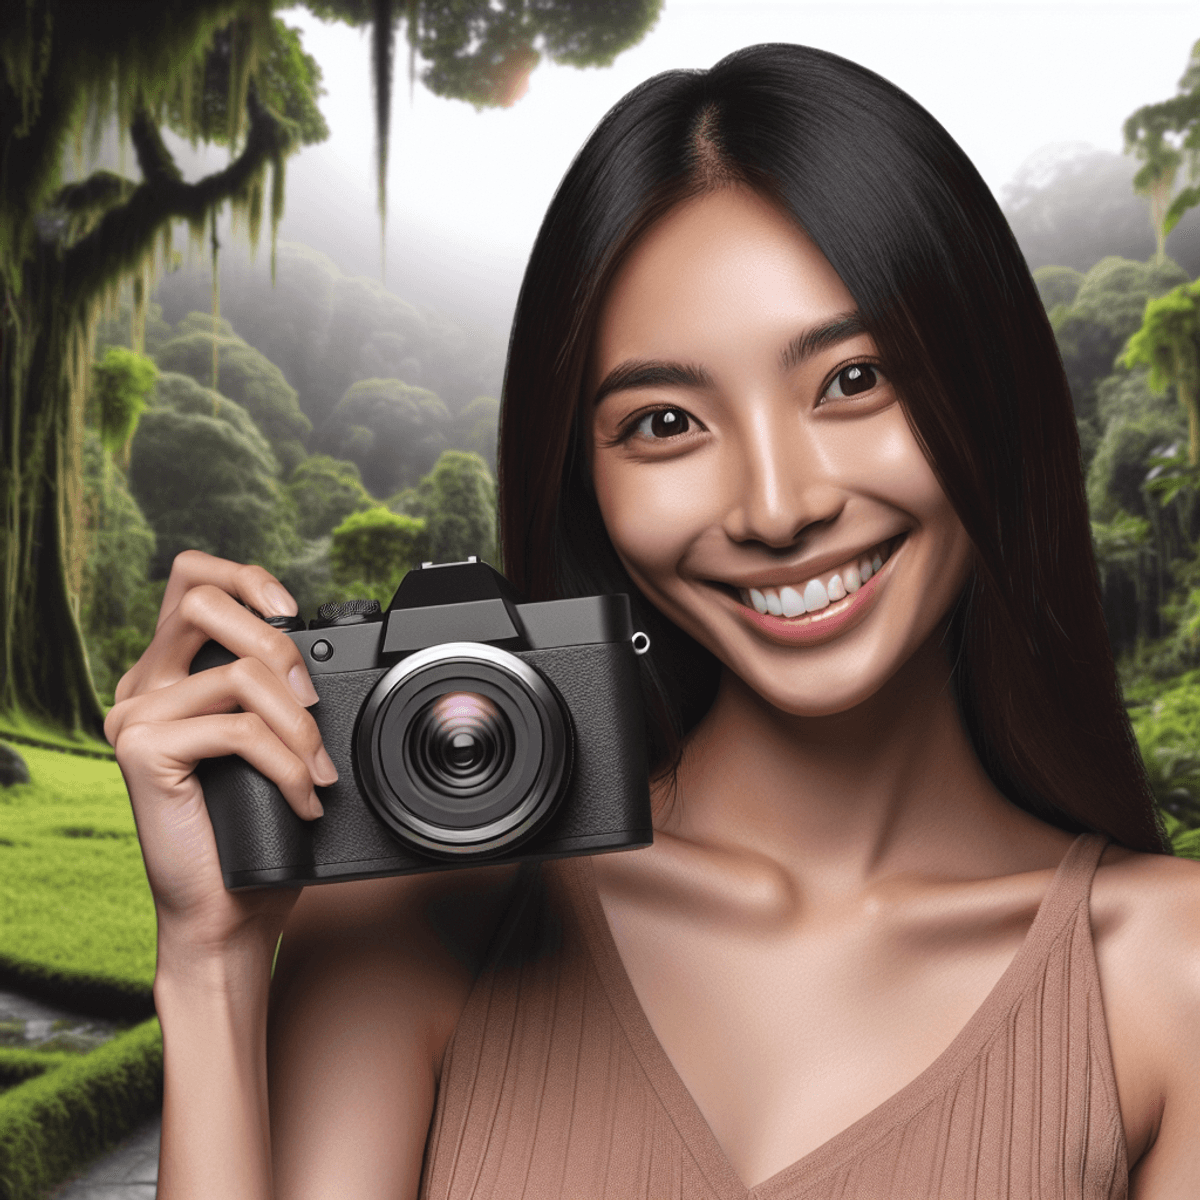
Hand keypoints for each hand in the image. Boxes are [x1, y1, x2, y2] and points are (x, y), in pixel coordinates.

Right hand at [106, 550, 337, 962]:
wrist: (227, 912)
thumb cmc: (258, 829)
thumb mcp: (275, 740)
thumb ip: (276, 688)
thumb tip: (318, 647)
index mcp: (172, 674)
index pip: (192, 580)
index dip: (245, 577)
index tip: (291, 608)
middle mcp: (144, 686)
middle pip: (201, 602)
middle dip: (277, 645)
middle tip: (311, 703)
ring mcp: (136, 717)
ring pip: (240, 674)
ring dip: (300, 725)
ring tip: (317, 772)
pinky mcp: (142, 752)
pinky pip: (238, 729)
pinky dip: (287, 763)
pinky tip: (301, 799)